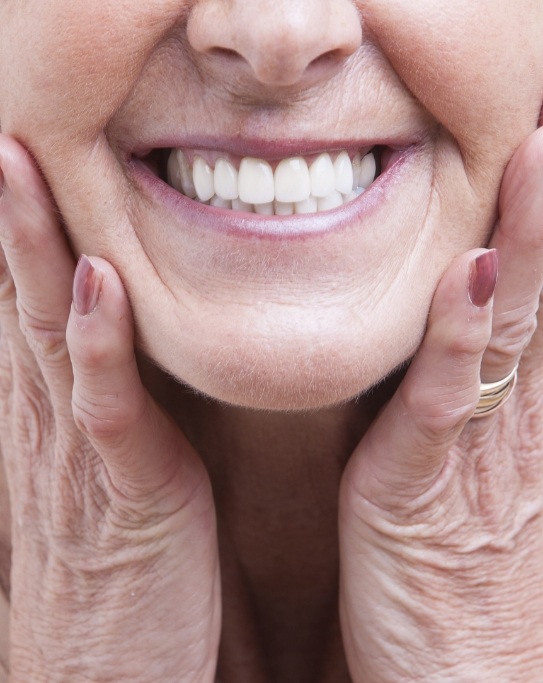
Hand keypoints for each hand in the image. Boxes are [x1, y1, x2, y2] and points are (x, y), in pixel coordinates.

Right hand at [0, 135, 219, 682]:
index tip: (27, 165)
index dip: (28, 236)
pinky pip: (104, 403)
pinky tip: (98, 280)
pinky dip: (98, 340)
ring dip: (39, 250)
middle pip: (28, 298)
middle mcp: (48, 420)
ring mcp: (79, 452)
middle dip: (17, 217)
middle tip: (6, 137)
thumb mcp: (106, 469)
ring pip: (51, 332)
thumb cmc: (116, 563)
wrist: (103, 666)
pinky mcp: (122, 489)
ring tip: (25, 170)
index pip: (34, 306)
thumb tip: (110, 346)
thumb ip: (105, 404)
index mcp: (52, 413)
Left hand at [339, 128, 542, 681]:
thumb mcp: (464, 480)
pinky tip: (472, 274)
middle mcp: (514, 422)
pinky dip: (460, 334)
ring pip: (507, 329)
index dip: (542, 243)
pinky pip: (446, 397)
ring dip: (526, 245)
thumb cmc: (454, 580)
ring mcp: (476, 450)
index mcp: (518, 420)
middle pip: (539, 300)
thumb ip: (458, 406)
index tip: (542, 169)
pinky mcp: (424, 484)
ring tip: (536, 161)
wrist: (459, 681)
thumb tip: (454, 342)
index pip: (537, 311)